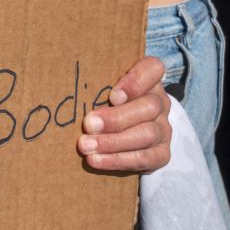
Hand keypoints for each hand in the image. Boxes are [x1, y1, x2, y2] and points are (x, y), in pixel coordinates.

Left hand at [77, 56, 170, 172]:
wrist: (126, 136)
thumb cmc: (107, 104)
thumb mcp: (104, 89)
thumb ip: (96, 85)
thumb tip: (66, 89)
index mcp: (148, 80)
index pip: (153, 69)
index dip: (135, 82)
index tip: (112, 96)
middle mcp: (160, 103)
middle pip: (148, 106)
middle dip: (116, 118)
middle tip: (88, 124)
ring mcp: (163, 129)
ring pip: (146, 134)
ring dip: (113, 142)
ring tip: (85, 145)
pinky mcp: (161, 154)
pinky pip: (143, 158)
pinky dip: (117, 160)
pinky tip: (96, 160)